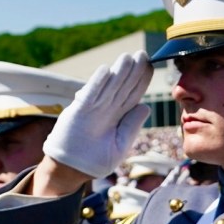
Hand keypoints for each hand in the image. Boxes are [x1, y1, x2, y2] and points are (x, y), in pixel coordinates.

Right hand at [42, 51, 152, 178]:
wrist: (71, 169)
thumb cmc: (96, 161)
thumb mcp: (119, 145)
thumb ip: (131, 126)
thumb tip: (145, 106)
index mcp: (119, 117)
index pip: (133, 94)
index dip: (142, 80)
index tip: (151, 66)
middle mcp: (107, 109)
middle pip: (123, 86)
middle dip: (133, 71)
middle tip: (143, 54)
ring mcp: (93, 109)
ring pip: (109, 87)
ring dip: (118, 72)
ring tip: (128, 57)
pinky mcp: (79, 112)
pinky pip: (90, 95)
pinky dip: (97, 83)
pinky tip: (106, 71)